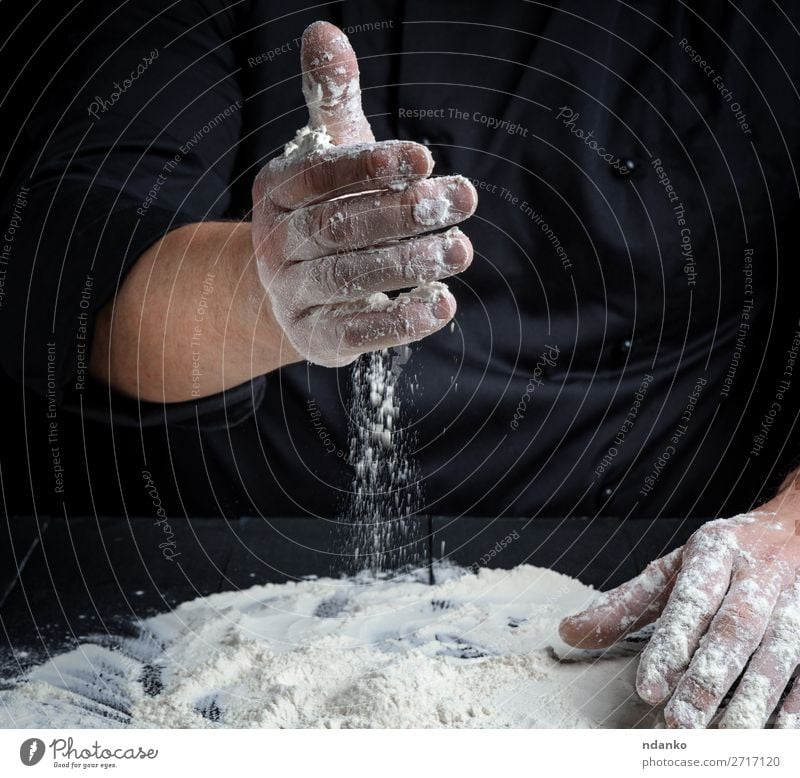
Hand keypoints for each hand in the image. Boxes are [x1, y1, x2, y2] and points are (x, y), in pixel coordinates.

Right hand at [250, 21, 475, 366]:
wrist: (299, 289)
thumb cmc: (327, 210)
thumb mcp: (331, 152)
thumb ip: (331, 99)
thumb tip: (324, 30)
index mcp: (274, 191)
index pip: (319, 175)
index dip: (371, 167)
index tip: (425, 157)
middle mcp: (274, 245)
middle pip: (337, 227)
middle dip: (403, 213)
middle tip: (462, 199)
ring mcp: (290, 296)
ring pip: (346, 278)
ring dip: (407, 264)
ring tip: (460, 250)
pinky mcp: (314, 338)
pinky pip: (354, 331)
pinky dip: (398, 321)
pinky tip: (441, 305)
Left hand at [558, 486, 799, 727]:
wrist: (798, 530)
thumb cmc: (723, 558)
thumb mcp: (672, 569)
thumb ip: (624, 604)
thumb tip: (568, 632)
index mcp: (715, 553)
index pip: (689, 602)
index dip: (670, 646)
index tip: (648, 688)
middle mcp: (759, 575)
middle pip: (734, 631)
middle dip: (707, 679)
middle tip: (680, 722)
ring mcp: (796, 602)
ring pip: (777, 654)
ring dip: (750, 700)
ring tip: (722, 737)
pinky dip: (793, 704)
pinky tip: (775, 733)